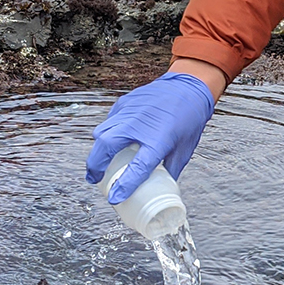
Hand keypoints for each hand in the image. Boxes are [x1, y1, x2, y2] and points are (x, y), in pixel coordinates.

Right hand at [85, 72, 214, 202]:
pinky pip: (109, 121)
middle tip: (94, 179)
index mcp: (158, 140)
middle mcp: (139, 125)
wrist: (190, 87)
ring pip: (102, 132)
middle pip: (106, 146)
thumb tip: (161, 186)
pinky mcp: (126, 102)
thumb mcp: (184, 149)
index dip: (123, 185)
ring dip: (98, 149)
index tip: (114, 197)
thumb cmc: (190, 119)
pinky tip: (110, 141)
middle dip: (95, 166)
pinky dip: (106, 132)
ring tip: (99, 162)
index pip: (137, 168)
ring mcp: (130, 111)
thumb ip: (170, 169)